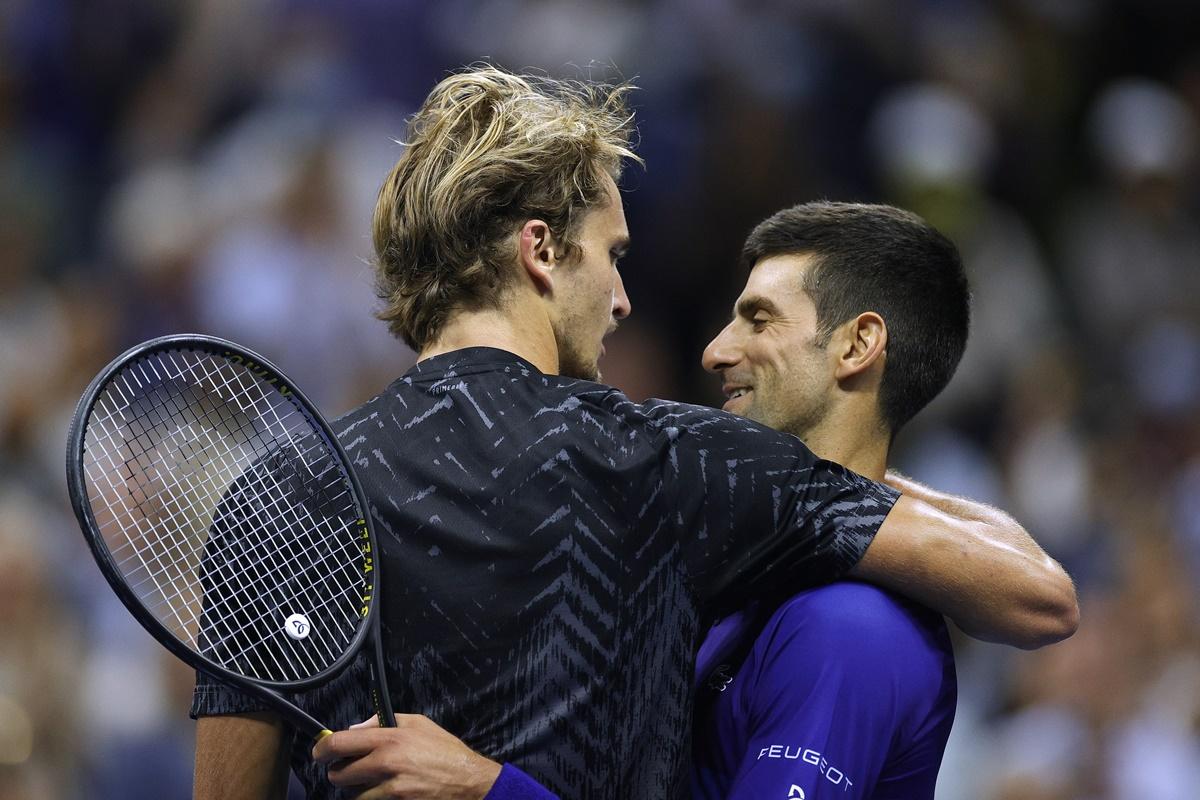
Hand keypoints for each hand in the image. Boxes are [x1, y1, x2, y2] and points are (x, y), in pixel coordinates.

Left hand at [312, 714, 502, 799]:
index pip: (340, 743)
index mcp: (389, 739)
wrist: (468, 781)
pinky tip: (383, 793)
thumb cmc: (445, 751)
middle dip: (338, 773)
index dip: (322, 748)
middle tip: (346, 770)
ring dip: (356, 791)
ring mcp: (390, 789)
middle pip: (339, 775)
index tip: (319, 751)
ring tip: (369, 783)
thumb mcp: (419, 723)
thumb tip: (356, 728)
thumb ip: (384, 722)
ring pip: (352, 796)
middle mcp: (386, 764)